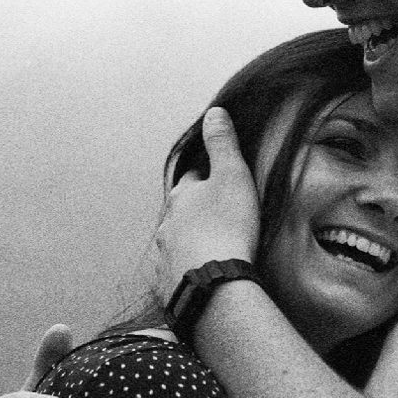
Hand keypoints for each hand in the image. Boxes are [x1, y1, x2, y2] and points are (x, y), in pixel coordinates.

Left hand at [152, 107, 261, 301]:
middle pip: (181, 213)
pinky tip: (202, 276)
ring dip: (190, 243)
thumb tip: (213, 113)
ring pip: (176, 243)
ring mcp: (165, 256)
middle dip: (195, 213)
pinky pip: (178, 273)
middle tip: (218, 217)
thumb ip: (223, 144)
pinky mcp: (170, 285)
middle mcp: (167, 225)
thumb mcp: (232, 176)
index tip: (219, 183)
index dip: (206, 179)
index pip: (192, 180)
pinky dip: (189, 271)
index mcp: (181, 197)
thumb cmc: (227, 227)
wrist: (214, 284)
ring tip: (211, 249)